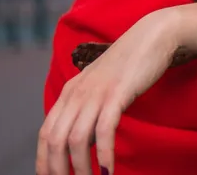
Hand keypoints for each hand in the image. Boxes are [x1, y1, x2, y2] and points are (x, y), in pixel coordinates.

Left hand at [37, 10, 180, 174]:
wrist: (152, 36)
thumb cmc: (130, 64)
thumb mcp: (101, 88)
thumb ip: (89, 111)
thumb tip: (84, 143)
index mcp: (69, 93)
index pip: (45, 133)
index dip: (44, 160)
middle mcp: (77, 94)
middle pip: (56, 140)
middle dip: (58, 169)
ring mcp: (96, 93)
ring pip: (77, 139)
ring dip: (81, 167)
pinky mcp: (118, 93)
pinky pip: (105, 129)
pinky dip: (104, 154)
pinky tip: (108, 170)